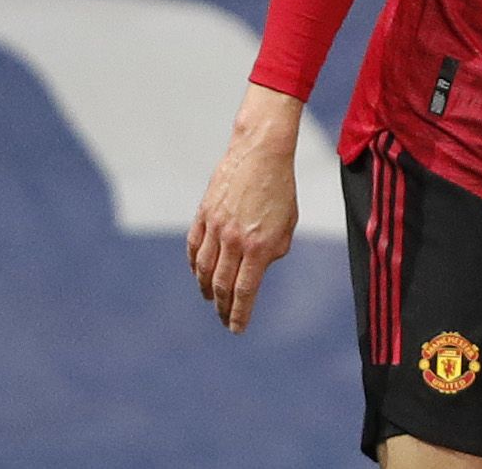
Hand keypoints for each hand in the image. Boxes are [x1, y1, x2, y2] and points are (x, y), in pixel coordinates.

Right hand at [187, 83, 303, 332]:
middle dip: (223, 308)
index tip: (237, 330)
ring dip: (206, 290)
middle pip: (221, 286)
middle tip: (225, 320)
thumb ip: (274, 249)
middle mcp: (234, 240)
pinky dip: (195, 265)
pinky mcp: (203, 215)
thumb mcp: (288, 222)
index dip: (240, 314)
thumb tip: (259, 267)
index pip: (245, 291)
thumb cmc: (282, 187)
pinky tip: (200, 273)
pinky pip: (194, 248)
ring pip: (203, 270)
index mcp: (260, 245)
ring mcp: (215, 227)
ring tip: (212, 300)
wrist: (262, 151)